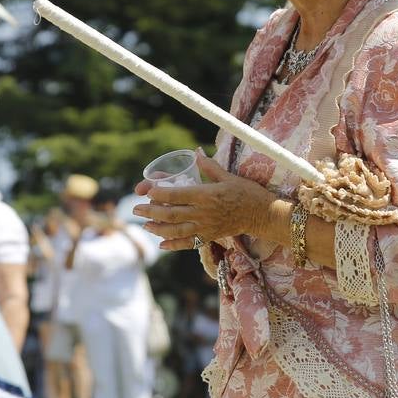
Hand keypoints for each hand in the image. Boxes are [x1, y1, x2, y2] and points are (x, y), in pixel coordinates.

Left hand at [134, 149, 278, 250]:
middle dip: (150, 212)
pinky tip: (161, 245)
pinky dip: (173, 245)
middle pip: (170, 214)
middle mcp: (203, 213)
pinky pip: (188, 243)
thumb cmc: (246, 192)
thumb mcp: (228, 176)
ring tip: (145, 225)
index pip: (176, 195)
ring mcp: (205, 227)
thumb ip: (209, 166)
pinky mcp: (209, 237)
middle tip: (136, 209)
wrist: (262, 214)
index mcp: (206, 195)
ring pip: (175, 230)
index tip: (147, 191)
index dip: (159, 193)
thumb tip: (196, 152)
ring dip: (157, 229)